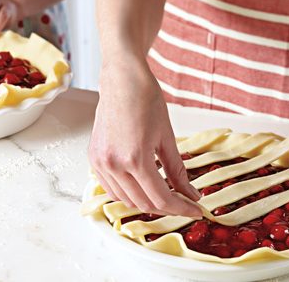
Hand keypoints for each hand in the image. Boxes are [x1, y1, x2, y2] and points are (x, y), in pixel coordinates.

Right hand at [89, 59, 201, 216]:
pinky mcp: (94, 158)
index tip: (194, 209)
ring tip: (163, 195)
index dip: (181, 208)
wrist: (123, 79)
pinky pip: (110, 187)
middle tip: (183, 203)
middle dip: (166, 207)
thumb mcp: (167, 137)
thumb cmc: (145, 99)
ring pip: (124, 199)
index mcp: (135, 158)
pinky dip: (127, 193)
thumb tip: (190, 194)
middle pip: (143, 203)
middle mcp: (114, 164)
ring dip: (145, 202)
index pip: (161, 198)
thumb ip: (178, 170)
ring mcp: (101, 162)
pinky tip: (140, 186)